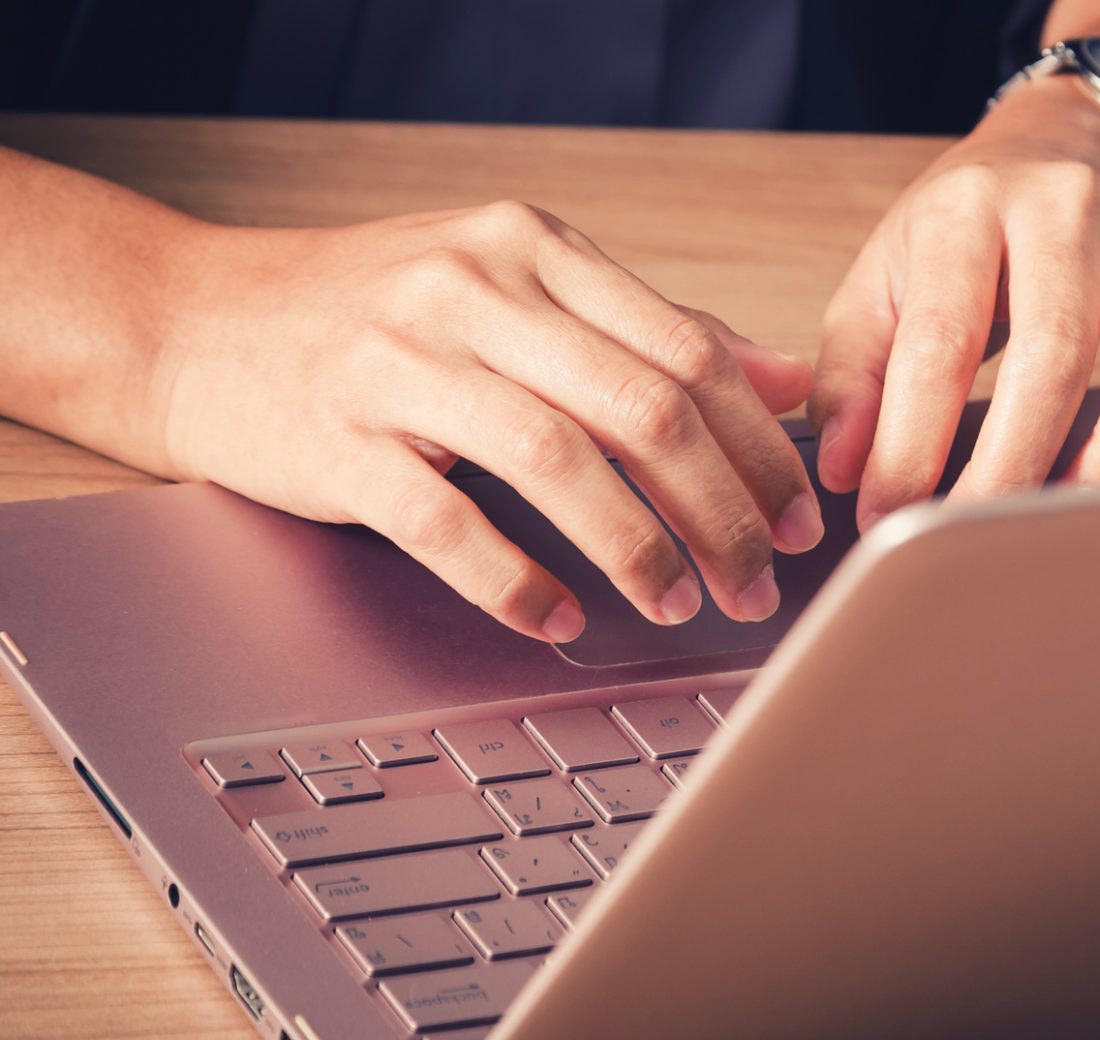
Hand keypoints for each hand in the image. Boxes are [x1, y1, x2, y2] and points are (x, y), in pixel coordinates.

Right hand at [146, 201, 824, 641]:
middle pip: (642, 408)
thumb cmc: (375, 314)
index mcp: (533, 247)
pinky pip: (447, 523)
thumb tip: (790, 382)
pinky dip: (516, 582)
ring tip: (676, 605)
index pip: (688, 351)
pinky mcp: (334, 438)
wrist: (188, 322)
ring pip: (558, 462)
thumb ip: (651, 331)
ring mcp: (396, 361)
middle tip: (756, 583)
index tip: (799, 518)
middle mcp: (471, 288)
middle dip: (720, 511)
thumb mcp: (518, 289)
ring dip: (636, 550)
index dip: (760, 447)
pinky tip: (558, 619)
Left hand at [808, 76, 1099, 529]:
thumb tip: (849, 471)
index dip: (913, 439)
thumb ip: (855, 372)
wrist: (1075, 145)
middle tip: (980, 538)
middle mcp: (1071, 209)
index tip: (890, 513)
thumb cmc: (972, 228)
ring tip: (1079, 517)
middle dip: (1017, 463)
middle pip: (1057, 348)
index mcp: (971, 208)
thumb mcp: (885, 273)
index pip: (943, 336)